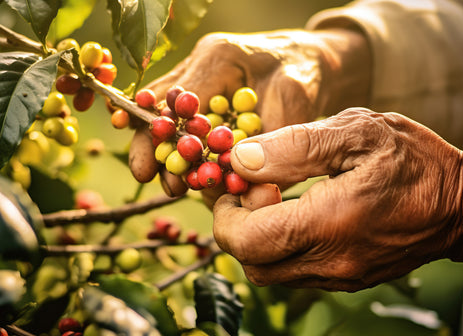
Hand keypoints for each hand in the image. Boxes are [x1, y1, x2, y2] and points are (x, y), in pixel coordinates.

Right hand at [128, 28, 370, 199]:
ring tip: (176, 185)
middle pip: (162, 108)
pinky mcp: (208, 95)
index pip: (176, 100)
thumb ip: (267, 139)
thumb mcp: (294, 102)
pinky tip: (192, 174)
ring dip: (170, 153)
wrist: (314, 60)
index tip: (148, 170)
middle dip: (154, 148)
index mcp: (219, 59)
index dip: (159, 137)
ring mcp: (202, 79)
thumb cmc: (305, 74)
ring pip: (169, 117)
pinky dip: (188, 150)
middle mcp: (201, 65)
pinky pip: (187, 124)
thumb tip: (239, 180)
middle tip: (155, 182)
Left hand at [213, 108, 462, 291]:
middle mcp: (332, 260)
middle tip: (259, 188)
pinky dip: (281, 246)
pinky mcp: (347, 279)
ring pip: (270, 272)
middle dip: (238, 224)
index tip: (237, 182)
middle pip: (252, 262)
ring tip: (280, 198)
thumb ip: (294, 147)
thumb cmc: (414, 160)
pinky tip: (299, 214)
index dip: (226, 212)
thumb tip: (240, 159)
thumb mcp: (358, 133)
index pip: (248, 240)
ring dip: (258, 237)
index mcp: (331, 222)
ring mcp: (340, 276)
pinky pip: (294, 272)